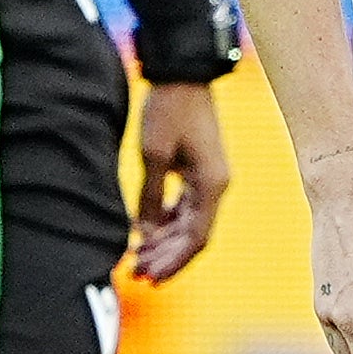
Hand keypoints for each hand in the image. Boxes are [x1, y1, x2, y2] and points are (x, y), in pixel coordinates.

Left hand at [127, 78, 232, 281]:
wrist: (182, 76)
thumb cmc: (170, 110)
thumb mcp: (154, 153)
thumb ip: (150, 196)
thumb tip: (143, 232)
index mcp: (213, 186)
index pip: (197, 238)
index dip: (174, 262)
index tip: (151, 278)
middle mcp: (215, 187)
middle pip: (193, 236)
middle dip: (165, 257)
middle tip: (136, 274)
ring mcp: (207, 179)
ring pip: (187, 223)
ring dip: (164, 242)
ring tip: (137, 258)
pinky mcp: (196, 170)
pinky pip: (183, 207)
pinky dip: (165, 222)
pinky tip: (144, 232)